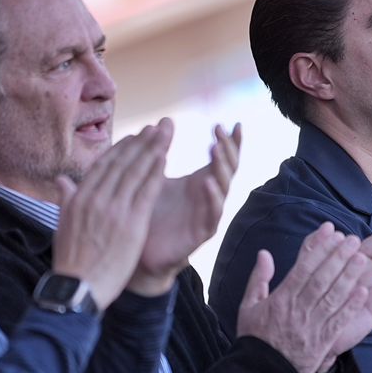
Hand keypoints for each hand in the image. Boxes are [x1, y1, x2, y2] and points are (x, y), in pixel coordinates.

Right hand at [53, 121, 171, 308]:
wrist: (78, 288)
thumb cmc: (70, 262)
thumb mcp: (62, 226)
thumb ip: (65, 199)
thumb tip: (62, 181)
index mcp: (79, 198)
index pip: (103, 166)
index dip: (121, 149)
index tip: (134, 137)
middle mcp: (95, 198)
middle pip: (121, 162)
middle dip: (140, 142)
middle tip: (156, 127)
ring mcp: (113, 209)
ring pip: (135, 171)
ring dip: (151, 150)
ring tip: (164, 134)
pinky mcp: (130, 223)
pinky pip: (146, 192)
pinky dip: (155, 173)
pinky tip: (165, 159)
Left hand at [129, 124, 241, 294]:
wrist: (139, 251)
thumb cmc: (149, 213)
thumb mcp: (153, 177)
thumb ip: (160, 152)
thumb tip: (161, 121)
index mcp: (199, 182)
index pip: (222, 159)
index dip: (230, 142)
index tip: (232, 123)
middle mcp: (208, 197)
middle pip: (228, 169)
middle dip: (227, 149)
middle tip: (220, 130)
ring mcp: (207, 215)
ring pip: (223, 189)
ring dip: (221, 168)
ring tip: (215, 148)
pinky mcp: (201, 233)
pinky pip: (212, 214)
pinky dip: (212, 198)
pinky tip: (206, 182)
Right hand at [235, 224, 371, 372]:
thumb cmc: (255, 339)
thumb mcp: (248, 306)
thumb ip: (259, 279)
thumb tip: (264, 253)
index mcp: (281, 298)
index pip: (303, 267)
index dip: (319, 248)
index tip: (331, 232)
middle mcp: (299, 309)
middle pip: (322, 278)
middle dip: (338, 257)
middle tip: (353, 240)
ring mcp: (313, 325)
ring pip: (333, 296)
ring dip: (349, 276)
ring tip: (362, 259)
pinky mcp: (323, 341)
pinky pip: (339, 320)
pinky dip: (351, 306)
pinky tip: (363, 292)